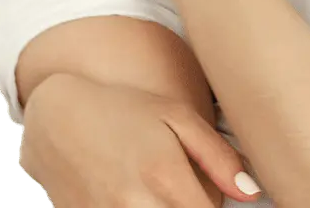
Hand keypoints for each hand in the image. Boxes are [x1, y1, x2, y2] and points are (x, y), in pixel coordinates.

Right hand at [19, 72, 263, 206]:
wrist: (57, 117)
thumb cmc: (126, 111)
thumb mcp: (178, 118)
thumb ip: (219, 158)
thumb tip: (252, 194)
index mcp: (164, 176)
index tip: (217, 199)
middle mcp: (133, 204)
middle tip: (190, 194)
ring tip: (166, 193)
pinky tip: (144, 198)